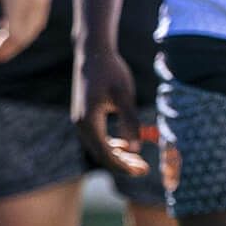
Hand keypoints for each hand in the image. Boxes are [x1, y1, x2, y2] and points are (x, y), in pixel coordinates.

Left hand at [0, 0, 49, 62]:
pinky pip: (37, 19)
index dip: (3, 50)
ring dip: (19, 39)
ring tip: (1, 43)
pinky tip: (10, 25)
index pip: (16, 36)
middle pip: (26, 36)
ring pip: (34, 28)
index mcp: (20, 0)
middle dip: (10, 49)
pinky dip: (25, 28)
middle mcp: (35, 2)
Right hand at [75, 48, 148, 175]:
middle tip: (144, 170)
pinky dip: (112, 144)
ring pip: (99, 147)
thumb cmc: (111, 71)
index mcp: (89, 122)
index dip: (124, 165)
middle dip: (123, 164)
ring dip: (118, 155)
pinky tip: (127, 145)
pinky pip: (98, 138)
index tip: (142, 171)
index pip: (106, 154)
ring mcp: (81, 121)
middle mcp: (81, 125)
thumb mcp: (124, 95)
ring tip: (139, 162)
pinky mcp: (85, 116)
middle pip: (102, 154)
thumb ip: (130, 121)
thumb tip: (136, 148)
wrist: (93, 53)